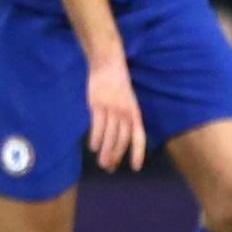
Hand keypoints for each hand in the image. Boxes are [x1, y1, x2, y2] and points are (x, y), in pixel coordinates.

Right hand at [86, 55, 145, 172]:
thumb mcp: (127, 101)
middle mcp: (125, 113)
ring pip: (110, 136)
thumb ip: (125, 118)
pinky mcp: (97, 105)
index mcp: (135, 112)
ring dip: (105, 152)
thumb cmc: (117, 83)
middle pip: (122, 140)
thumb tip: (119, 136)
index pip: (139, 136)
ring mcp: (111, 109)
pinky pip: (97, 126)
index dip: (138, 153)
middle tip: (109, 168)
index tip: (136, 168)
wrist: (107, 63)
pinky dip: (95, 139)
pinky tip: (92, 147)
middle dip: (116, 156)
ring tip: (101, 163)